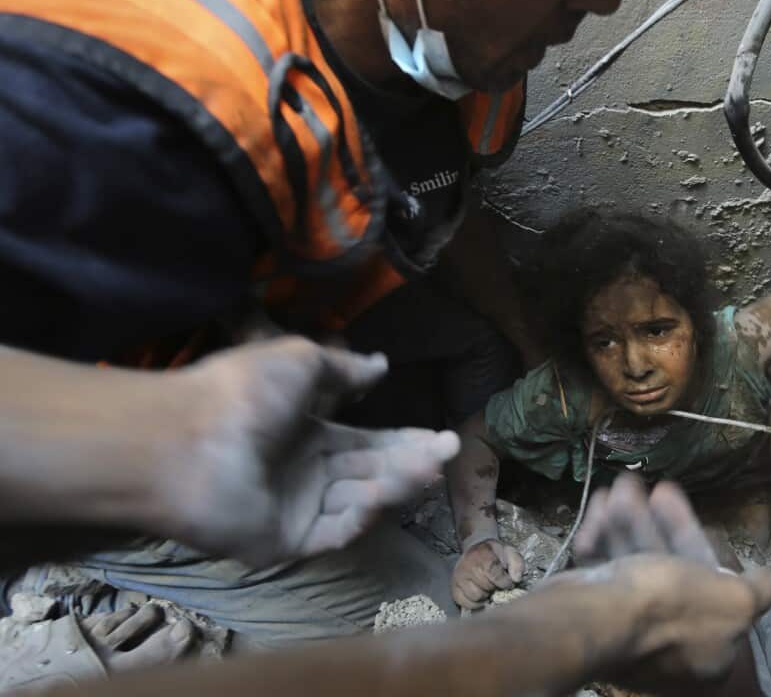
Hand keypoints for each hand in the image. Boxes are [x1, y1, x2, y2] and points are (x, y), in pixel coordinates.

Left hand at [160, 338, 457, 566]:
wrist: (187, 441)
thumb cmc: (243, 393)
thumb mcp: (300, 360)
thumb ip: (344, 369)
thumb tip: (381, 365)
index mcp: (305, 433)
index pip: (366, 442)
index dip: (404, 439)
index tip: (440, 435)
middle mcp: (304, 472)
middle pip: (371, 470)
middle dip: (411, 460)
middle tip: (449, 449)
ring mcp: (296, 510)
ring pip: (359, 499)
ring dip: (396, 483)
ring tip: (428, 465)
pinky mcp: (287, 542)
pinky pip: (334, 530)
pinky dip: (361, 514)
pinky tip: (380, 491)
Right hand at [451, 539, 524, 608]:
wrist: (476, 550)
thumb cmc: (494, 554)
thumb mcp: (509, 552)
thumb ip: (517, 563)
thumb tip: (516, 579)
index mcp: (482, 555)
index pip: (494, 574)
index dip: (504, 582)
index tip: (508, 582)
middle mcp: (467, 566)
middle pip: (486, 587)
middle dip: (495, 588)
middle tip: (496, 584)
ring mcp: (459, 578)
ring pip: (476, 597)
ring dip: (485, 595)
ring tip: (488, 588)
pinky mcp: (454, 588)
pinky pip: (465, 603)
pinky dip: (475, 603)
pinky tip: (481, 595)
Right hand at [563, 474, 770, 687]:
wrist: (595, 618)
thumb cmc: (670, 604)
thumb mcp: (737, 601)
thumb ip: (759, 590)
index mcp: (708, 650)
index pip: (712, 587)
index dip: (696, 539)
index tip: (683, 508)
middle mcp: (669, 644)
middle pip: (671, 570)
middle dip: (659, 523)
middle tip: (651, 487)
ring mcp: (630, 630)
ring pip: (636, 564)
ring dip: (630, 520)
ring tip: (621, 485)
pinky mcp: (596, 614)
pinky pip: (606, 570)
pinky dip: (604, 537)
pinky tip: (599, 505)